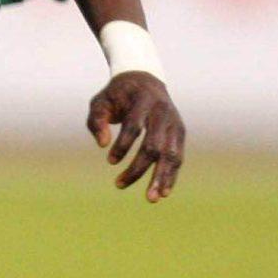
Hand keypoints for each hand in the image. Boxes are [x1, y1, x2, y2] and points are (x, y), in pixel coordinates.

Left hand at [88, 71, 183, 201]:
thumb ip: (97, 121)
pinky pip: (177, 157)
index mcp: (142, 100)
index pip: (134, 126)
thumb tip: (103, 144)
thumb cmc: (117, 94)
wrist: (145, 79)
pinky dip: (171, 175)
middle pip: (154, 145)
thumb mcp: (101, 102)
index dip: (122, 145)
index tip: (109, 161)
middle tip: (119, 186)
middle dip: (139, 168)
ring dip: (161, 177)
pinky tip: (163, 192)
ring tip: (152, 198)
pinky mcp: (180, 132)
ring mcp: (174, 122)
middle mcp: (162, 112)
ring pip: (171, 154)